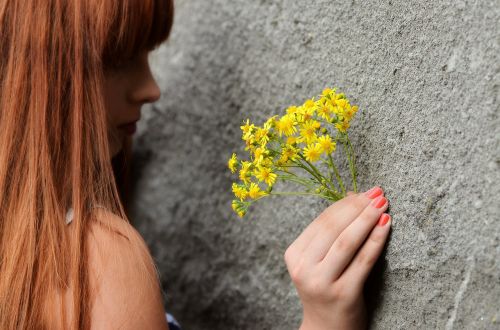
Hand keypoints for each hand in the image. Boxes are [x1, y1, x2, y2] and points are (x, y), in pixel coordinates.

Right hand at [284, 187, 390, 329]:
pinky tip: (386, 225)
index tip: (362, 192)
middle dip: (357, 207)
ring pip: (347, 242)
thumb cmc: (325, 288)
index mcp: (294, 255)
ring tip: (383, 204)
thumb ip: (332, 232)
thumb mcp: (319, 260)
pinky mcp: (344, 294)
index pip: (321, 222)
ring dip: (367, 219)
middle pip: (333, 229)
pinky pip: (363, 261)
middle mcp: (304, 268)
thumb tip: (352, 194)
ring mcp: (322, 282)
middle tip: (377, 194)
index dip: (343, 204)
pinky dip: (376, 240)